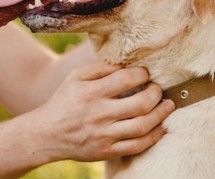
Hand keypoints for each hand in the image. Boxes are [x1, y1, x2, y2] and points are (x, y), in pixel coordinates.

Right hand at [27, 60, 174, 161]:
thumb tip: (125, 63)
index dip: (142, 74)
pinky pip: (137, 146)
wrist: (47, 134)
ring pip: (143, 126)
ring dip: (161, 114)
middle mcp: (99, 114)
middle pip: (140, 104)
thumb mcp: (75, 78)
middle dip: (156, 93)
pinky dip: (154, 136)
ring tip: (168, 105)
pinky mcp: (107, 151)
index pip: (126, 79)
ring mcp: (104, 135)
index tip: (145, 73)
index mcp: (91, 93)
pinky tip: (161, 127)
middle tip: (158, 88)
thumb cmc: (63, 101)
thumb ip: (99, 68)